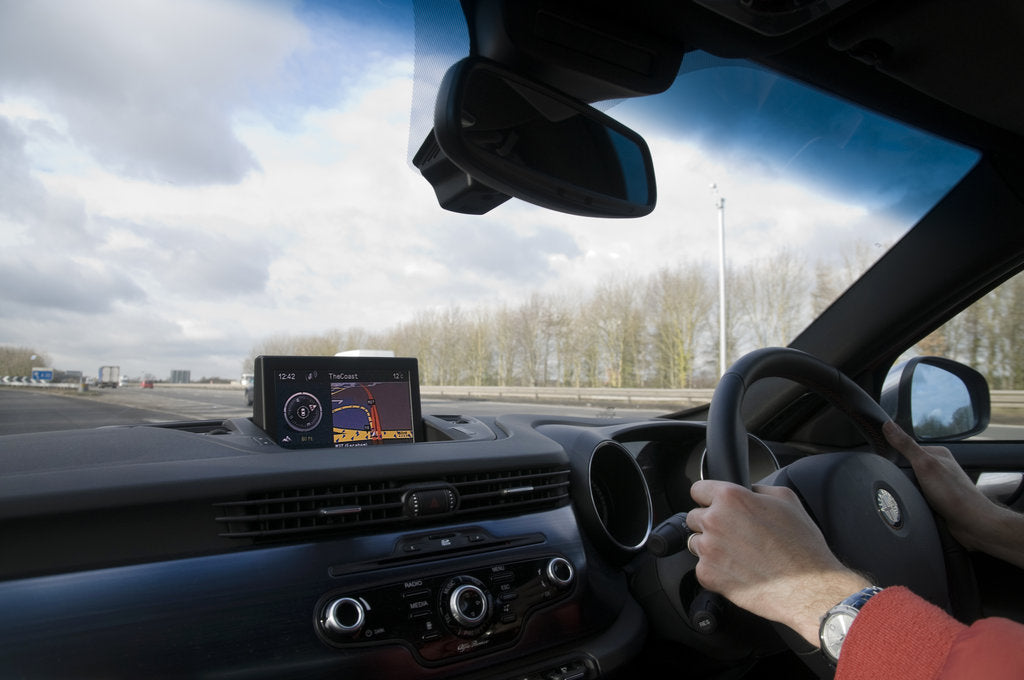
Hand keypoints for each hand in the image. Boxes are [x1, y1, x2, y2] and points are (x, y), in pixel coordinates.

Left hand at [687, 480, 868, 646]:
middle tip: (735, 534)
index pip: (698, 489)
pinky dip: (716, 570)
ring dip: (711, 547)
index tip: (712, 503)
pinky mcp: (707, 575)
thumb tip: (748, 490)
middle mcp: (714, 521)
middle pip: (694, 517)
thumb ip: (758, 489)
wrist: (807, 587)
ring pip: (696, 542)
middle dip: (710, 523)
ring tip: (739, 554)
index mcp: (730, 498)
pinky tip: (739, 571)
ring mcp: (708, 549)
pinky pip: (702, 568)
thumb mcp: (787, 500)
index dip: (708, 497)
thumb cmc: (801, 546)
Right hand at [883, 420, 1023, 567]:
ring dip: (908, 491)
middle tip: (902, 485)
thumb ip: (905, 445)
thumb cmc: (954, 495)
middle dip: (902, 477)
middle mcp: (940, 467)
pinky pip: (918, 497)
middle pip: (908, 468)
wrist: (973, 524)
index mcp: (938, 453)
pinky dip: (914, 501)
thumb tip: (888, 425)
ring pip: (912, 484)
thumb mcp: (924, 465)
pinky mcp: (939, 500)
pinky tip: (915, 505)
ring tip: (910, 497)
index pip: (906, 450)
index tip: (888, 465)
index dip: (895, 458)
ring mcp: (940, 484)